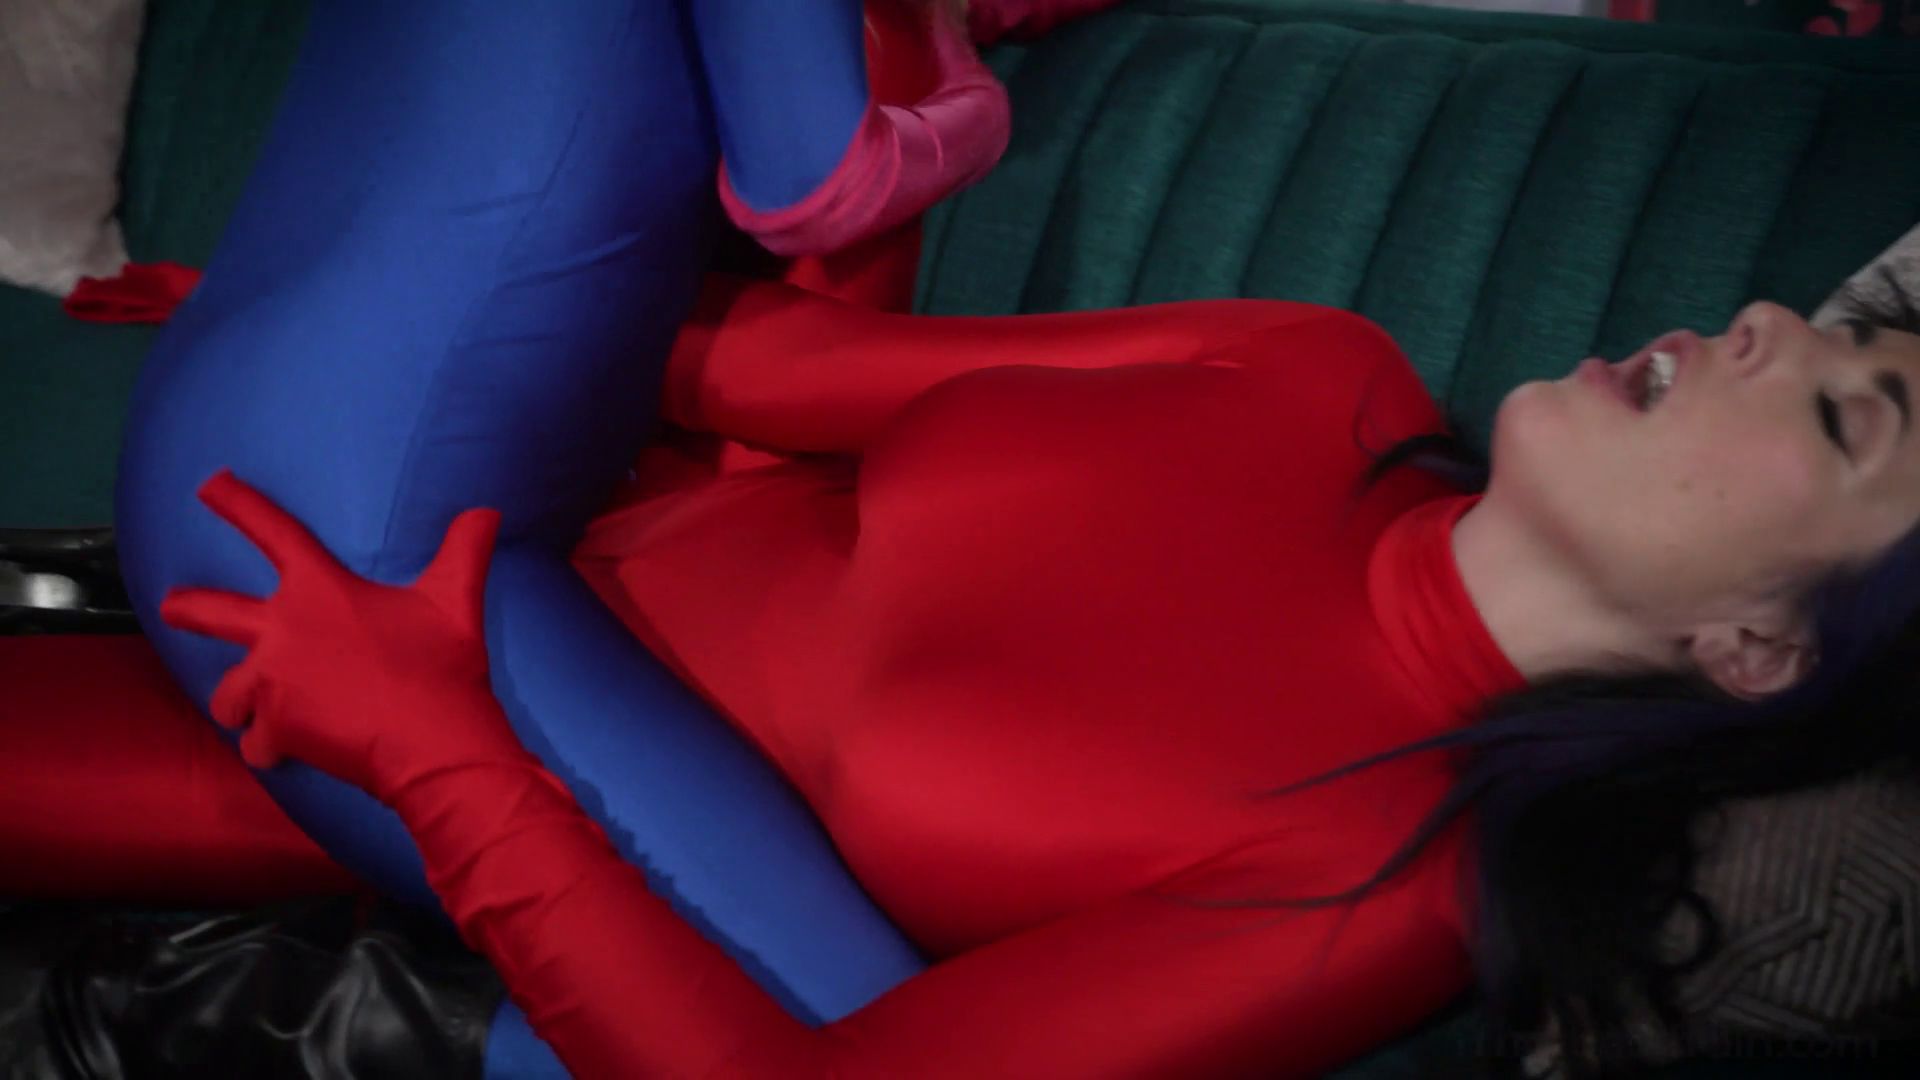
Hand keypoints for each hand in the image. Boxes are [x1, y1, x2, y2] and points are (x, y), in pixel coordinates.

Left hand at [161, 470, 517, 793]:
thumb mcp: (456, 602)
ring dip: (242, 703)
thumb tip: (486, 512)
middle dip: (188, 609)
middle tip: (170, 607)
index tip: (208, 485)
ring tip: (253, 710)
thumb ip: (464, 552)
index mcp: (321, 591)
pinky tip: (288, 752)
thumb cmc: (442, 667)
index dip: (238, 504)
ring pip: (229, 694)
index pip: (274, 533)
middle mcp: (282, 632)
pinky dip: (271, 748)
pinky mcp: (275, 730)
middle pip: (214, 613)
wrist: (433, 743)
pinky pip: (256, 743)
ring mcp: (272, 683)